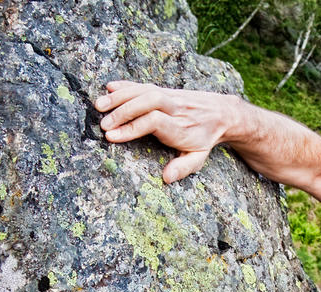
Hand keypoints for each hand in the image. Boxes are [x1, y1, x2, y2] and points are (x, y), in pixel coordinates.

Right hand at [95, 80, 235, 182]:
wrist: (222, 112)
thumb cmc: (205, 138)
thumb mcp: (199, 157)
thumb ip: (184, 167)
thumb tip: (167, 178)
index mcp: (181, 127)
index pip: (154, 122)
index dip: (132, 128)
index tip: (112, 137)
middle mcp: (175, 108)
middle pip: (148, 102)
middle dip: (123, 112)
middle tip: (103, 125)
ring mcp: (169, 96)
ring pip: (143, 90)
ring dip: (119, 96)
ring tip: (99, 106)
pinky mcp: (164, 89)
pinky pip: (143, 84)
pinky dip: (125, 85)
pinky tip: (109, 88)